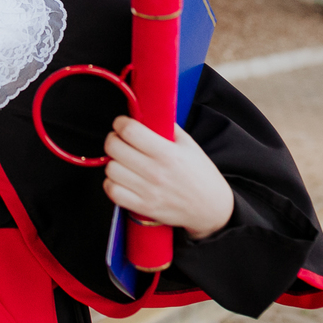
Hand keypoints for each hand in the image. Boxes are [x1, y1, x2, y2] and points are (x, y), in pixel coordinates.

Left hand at [103, 116, 233, 240]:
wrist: (211, 209)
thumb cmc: (201, 174)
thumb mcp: (190, 145)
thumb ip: (168, 127)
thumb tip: (148, 113)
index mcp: (167, 152)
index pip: (130, 131)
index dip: (120, 123)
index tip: (121, 124)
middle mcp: (155, 171)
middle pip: (114, 148)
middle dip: (113, 139)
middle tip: (119, 140)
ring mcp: (148, 191)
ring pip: (111, 169)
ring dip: (113, 162)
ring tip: (122, 161)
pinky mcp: (143, 207)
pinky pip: (113, 192)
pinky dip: (111, 183)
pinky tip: (121, 179)